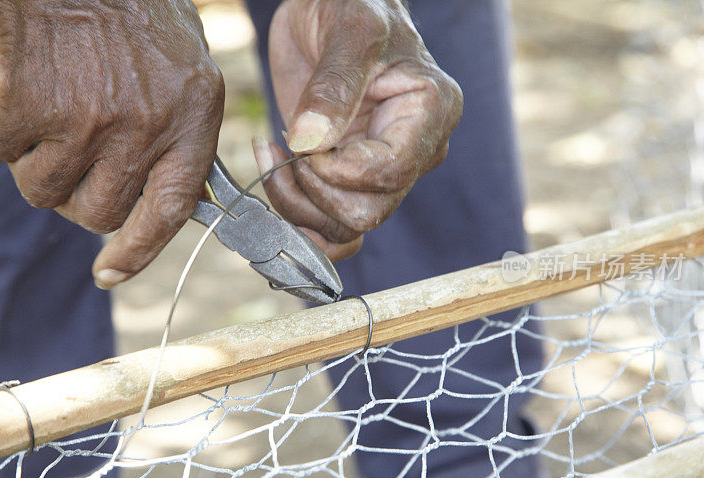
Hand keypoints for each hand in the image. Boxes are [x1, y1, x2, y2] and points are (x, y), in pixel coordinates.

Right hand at [0, 0, 223, 288]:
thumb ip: (181, 134)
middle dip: (79, 197)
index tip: (110, 273)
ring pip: (43, 190)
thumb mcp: (187, 70)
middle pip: (99, 213)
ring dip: (35, 164)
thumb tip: (165, 196)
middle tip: (74, 158)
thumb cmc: (135, 10)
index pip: (171, 211)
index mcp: (191, 120)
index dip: (140, 252)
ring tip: (46, 115)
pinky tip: (14, 92)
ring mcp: (88, 122)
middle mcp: (144, 129)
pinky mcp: (32, 107)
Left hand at [251, 0, 461, 261]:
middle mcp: (415, 152)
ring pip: (346, 229)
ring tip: (274, 157)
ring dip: (298, 207)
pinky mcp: (351, 180)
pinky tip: (277, 177)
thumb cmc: (351, 5)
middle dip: (314, 193)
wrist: (331, 8)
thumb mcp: (348, 29)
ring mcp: (383, 171)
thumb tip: (311, 142)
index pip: (386, 174)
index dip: (334, 170)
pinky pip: (334, 229)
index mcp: (429, 113)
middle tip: (284, 150)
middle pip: (367, 213)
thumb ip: (334, 85)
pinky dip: (300, 220)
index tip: (300, 139)